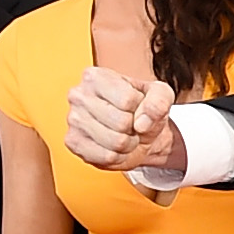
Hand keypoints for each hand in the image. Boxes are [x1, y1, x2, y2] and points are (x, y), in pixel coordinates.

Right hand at [67, 66, 184, 175]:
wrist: (136, 130)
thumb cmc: (142, 108)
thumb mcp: (160, 95)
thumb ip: (160, 100)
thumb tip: (143, 122)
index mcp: (95, 76)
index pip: (128, 100)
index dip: (141, 109)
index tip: (136, 107)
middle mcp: (78, 95)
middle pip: (121, 123)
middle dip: (135, 128)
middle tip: (131, 124)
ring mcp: (73, 119)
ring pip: (116, 142)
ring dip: (128, 144)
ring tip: (124, 134)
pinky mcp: (73, 142)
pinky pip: (107, 157)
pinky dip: (118, 156)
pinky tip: (113, 146)